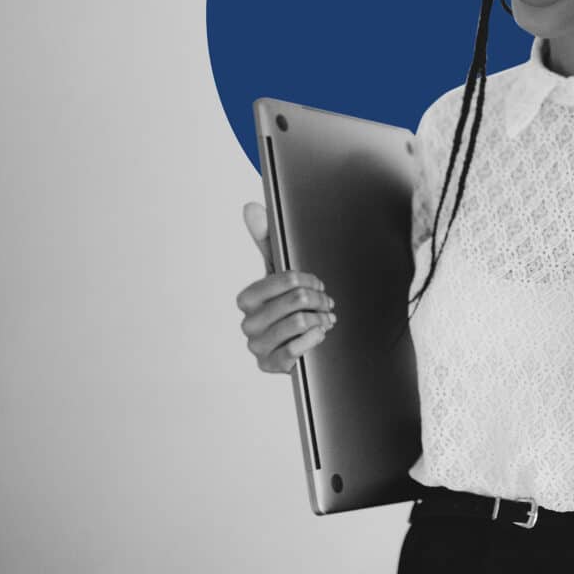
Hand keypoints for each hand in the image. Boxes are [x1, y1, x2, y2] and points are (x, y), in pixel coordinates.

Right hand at [235, 202, 336, 372]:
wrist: (295, 342)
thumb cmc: (284, 304)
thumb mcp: (277, 271)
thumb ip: (265, 239)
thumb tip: (251, 207)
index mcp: (247, 298)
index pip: (286, 279)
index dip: (308, 279)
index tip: (316, 283)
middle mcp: (248, 324)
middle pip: (297, 300)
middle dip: (319, 299)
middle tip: (326, 302)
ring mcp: (259, 347)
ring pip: (299, 322)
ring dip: (320, 318)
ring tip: (325, 318)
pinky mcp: (272, 366)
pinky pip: (297, 349)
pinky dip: (315, 337)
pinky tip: (319, 333)